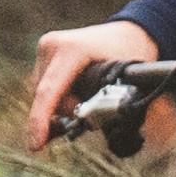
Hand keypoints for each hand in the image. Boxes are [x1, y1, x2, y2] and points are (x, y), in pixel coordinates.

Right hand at [22, 18, 169, 152]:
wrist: (128, 32)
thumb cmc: (130, 52)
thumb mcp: (128, 78)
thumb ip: (121, 104)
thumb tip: (139, 137)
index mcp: (71, 50)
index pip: (49, 92)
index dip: (40, 121)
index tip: (36, 145)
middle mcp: (52, 46)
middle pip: (46, 97)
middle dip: (64, 113)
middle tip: (90, 117)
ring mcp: (46, 48)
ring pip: (42, 94)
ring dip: (61, 105)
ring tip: (86, 102)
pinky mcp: (44, 54)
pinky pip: (44, 87)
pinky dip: (58, 98)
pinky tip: (74, 100)